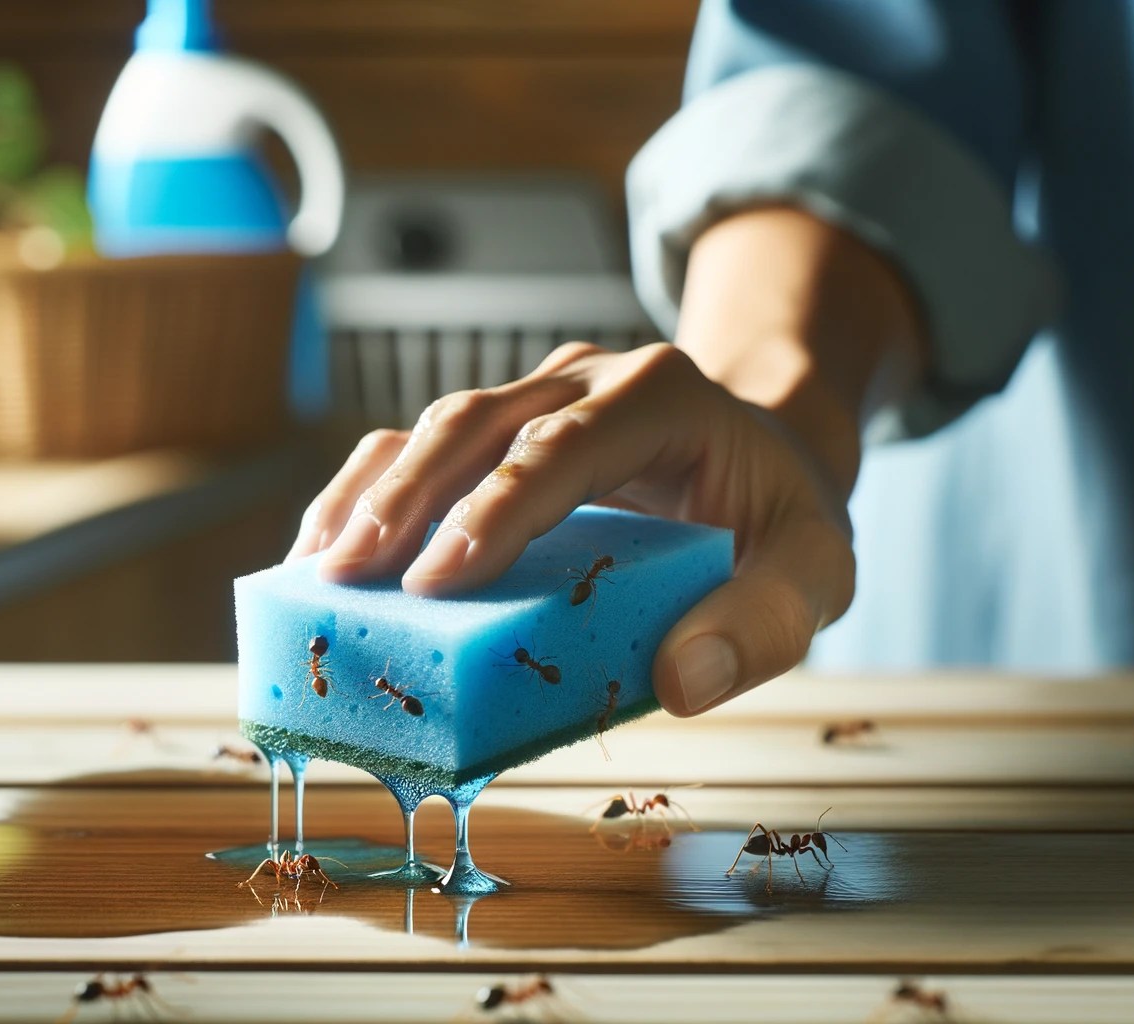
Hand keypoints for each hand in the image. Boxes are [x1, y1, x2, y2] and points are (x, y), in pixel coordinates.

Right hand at [287, 341, 855, 716]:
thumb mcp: (816, 569)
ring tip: (317, 572)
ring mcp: (532, 393)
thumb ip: (766, 624)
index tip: (439, 580)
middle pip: (477, 420)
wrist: (764, 457)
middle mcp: (585, 378)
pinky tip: (323, 553)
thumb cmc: (779, 518)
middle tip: (348, 578)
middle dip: (406, 499)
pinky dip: (365, 493)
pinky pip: (416, 444)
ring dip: (370, 495)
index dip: (498, 508)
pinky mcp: (496, 427)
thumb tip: (679, 683)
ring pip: (434, 425)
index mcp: (663, 395)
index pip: (567, 443)